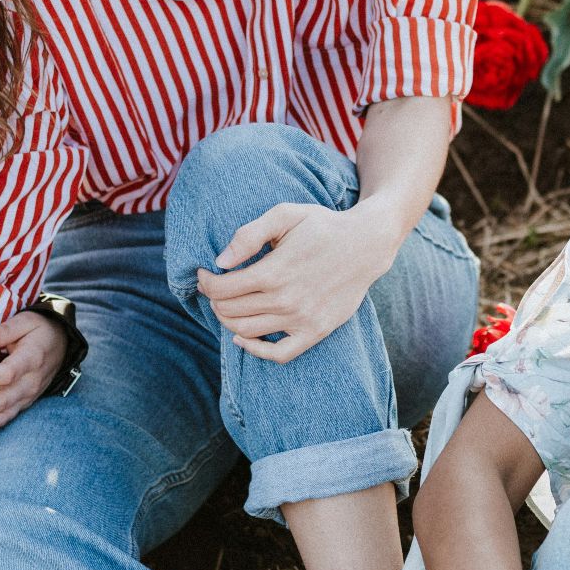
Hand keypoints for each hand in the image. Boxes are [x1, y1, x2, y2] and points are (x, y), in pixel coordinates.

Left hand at [0, 310, 64, 433]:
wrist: (61, 344)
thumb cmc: (38, 330)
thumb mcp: (26, 321)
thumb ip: (5, 329)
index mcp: (32, 359)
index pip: (7, 372)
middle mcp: (31, 382)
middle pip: (3, 400)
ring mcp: (28, 396)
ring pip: (3, 414)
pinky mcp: (23, 403)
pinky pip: (4, 417)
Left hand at [195, 201, 404, 363]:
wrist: (365, 245)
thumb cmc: (322, 226)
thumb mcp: (286, 214)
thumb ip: (250, 234)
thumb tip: (220, 262)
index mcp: (274, 271)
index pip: (221, 289)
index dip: (205, 282)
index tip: (204, 274)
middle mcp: (285, 300)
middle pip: (229, 311)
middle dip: (214, 299)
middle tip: (214, 287)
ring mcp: (301, 319)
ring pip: (246, 332)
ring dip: (227, 320)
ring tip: (227, 305)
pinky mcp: (315, 332)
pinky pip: (278, 354)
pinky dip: (255, 350)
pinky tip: (243, 338)